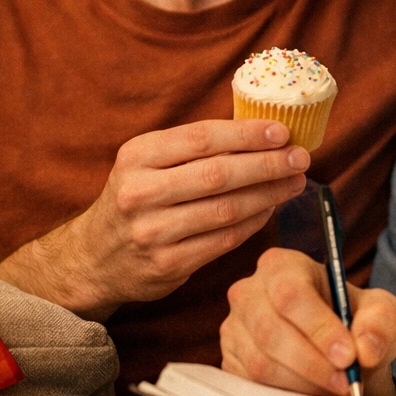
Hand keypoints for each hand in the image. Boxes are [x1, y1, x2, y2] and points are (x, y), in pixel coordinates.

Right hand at [0, 119, 309, 317]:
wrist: (95, 257)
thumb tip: (261, 130)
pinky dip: (253, 223)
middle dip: (267, 164)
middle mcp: (141, 192)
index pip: (201, 139)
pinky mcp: (167, 265)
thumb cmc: (137, 198)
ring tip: (294, 182)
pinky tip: (270, 209)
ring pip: (226, 210)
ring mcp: (153, 232)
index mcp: (137, 156)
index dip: (246, 134)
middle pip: (218, 174)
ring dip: (268, 195)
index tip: (282, 131)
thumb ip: (194, 147)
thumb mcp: (148, 162)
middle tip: (300, 157)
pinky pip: (224, 240)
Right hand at [221, 247, 395, 395]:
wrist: (337, 350)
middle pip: (270, 330)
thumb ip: (380, 322)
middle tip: (345, 381)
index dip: (319, 327)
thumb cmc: (354, 322)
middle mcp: (249, 291)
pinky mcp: (230, 361)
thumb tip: (365, 348)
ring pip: (260, 363)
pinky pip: (252, 386)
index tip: (348, 356)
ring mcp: (234, 327)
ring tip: (333, 388)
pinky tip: (311, 392)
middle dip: (313, 363)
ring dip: (303, 384)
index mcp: (282, 265)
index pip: (291, 293)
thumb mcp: (380, 313)